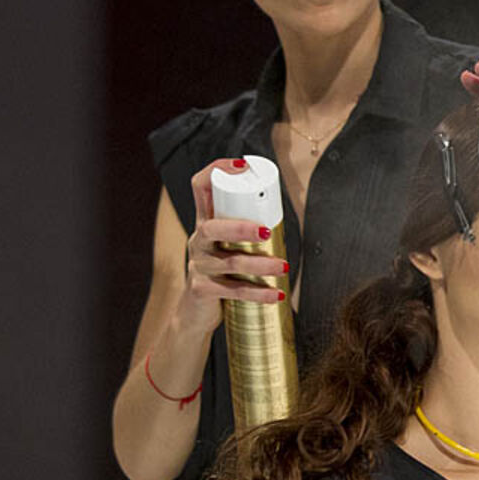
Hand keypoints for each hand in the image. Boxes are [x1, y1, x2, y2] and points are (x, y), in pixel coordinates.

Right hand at [178, 158, 288, 327]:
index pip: (201, 187)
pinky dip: (258, 293)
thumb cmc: (220, 274)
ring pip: (229, 262)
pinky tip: (276, 295)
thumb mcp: (226, 247)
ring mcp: (198, 265)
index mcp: (206, 223)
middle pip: (212, 227)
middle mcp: (198, 240)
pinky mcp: (202, 289)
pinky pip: (233, 291)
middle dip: (240, 227)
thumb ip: (245, 232)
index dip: (217, 170)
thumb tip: (283, 219)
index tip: (243, 166)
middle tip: (266, 231)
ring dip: (260, 264)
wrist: (195, 314)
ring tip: (283, 266)